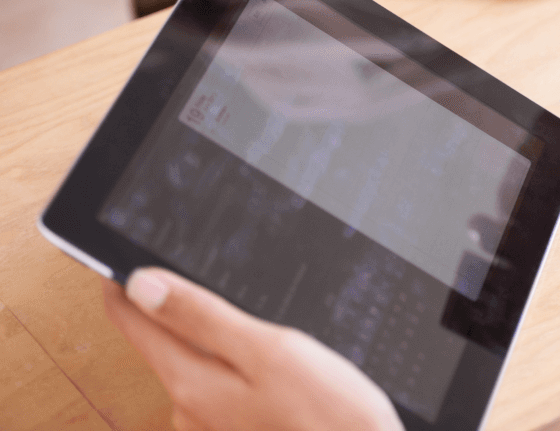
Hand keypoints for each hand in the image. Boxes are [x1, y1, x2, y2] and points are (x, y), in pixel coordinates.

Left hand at [104, 269, 402, 430]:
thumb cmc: (326, 415)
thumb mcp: (270, 350)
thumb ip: (203, 318)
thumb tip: (141, 284)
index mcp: (190, 384)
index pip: (134, 320)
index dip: (127, 281)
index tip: (126, 254)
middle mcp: (187, 412)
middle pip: (165, 341)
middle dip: (184, 310)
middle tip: (210, 278)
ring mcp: (210, 426)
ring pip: (198, 363)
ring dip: (220, 340)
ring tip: (260, 329)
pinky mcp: (235, 430)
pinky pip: (222, 385)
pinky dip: (240, 366)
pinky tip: (276, 367)